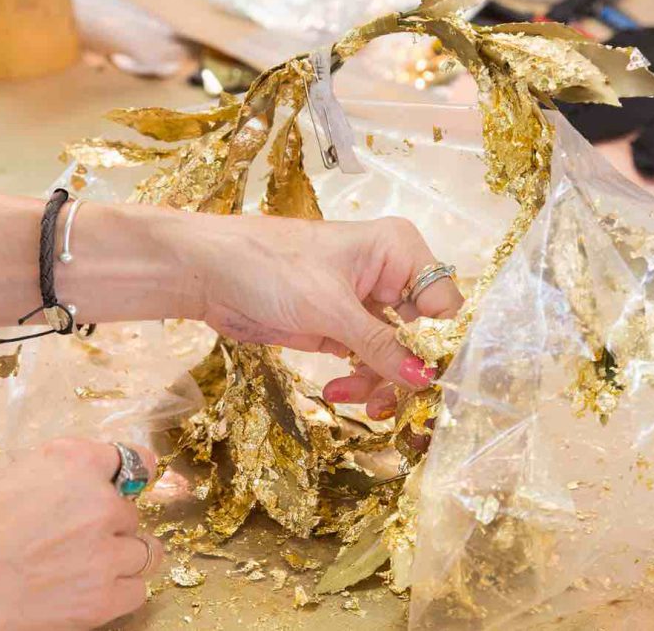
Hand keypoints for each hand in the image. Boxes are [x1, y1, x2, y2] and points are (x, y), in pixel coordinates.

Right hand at [0, 439, 161, 630]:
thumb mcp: (9, 478)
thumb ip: (55, 476)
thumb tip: (71, 488)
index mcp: (73, 461)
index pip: (128, 459)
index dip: (123, 475)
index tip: (123, 484)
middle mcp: (99, 500)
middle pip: (129, 511)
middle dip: (108, 524)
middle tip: (75, 539)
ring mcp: (104, 551)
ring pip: (144, 550)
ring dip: (121, 557)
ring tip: (91, 567)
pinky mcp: (101, 598)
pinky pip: (136, 590)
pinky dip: (120, 592)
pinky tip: (92, 592)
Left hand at [191, 214, 461, 418]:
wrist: (209, 274)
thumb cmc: (269, 267)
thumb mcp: (329, 307)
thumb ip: (380, 343)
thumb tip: (425, 377)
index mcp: (398, 249)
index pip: (444, 303)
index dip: (439, 345)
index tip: (429, 383)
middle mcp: (390, 274)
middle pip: (424, 334)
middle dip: (407, 372)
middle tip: (388, 404)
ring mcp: (366, 303)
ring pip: (398, 355)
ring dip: (380, 383)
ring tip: (353, 399)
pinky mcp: (343, 327)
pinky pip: (370, 361)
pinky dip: (361, 380)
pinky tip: (338, 390)